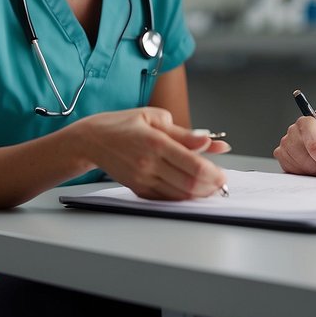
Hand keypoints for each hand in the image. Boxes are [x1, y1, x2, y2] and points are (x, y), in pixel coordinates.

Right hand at [71, 107, 227, 199]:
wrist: (92, 140)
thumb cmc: (124, 124)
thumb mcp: (156, 118)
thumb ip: (185, 134)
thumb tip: (209, 141)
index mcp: (155, 143)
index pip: (193, 165)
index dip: (213, 173)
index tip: (223, 174)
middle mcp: (148, 164)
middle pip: (188, 184)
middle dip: (210, 187)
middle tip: (220, 183)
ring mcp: (142, 179)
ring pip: (178, 195)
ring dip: (199, 194)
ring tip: (210, 187)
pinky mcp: (138, 189)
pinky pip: (165, 198)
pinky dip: (182, 197)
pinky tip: (191, 190)